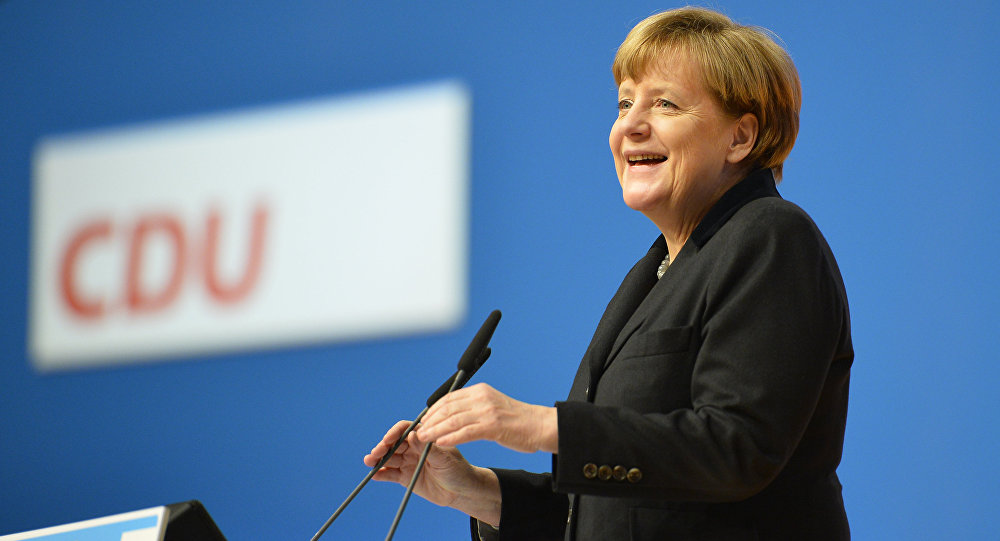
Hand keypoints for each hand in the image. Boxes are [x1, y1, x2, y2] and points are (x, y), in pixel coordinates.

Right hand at [364, 420, 500, 525]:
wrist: (461, 492)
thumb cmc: (458, 470)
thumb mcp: (445, 458)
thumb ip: (428, 448)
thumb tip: (413, 434)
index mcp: (424, 437)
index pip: (405, 430)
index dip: (394, 433)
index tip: (388, 440)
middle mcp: (413, 447)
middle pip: (394, 444)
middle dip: (383, 447)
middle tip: (376, 453)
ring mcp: (408, 462)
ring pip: (390, 458)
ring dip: (378, 459)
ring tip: (369, 462)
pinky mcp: (405, 477)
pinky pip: (390, 474)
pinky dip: (382, 474)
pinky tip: (375, 475)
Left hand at [416, 383, 558, 453]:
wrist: (540, 426)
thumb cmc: (516, 421)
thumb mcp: (492, 406)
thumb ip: (473, 407)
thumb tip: (452, 415)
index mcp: (480, 391)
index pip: (449, 398)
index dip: (433, 410)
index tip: (423, 421)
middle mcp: (482, 398)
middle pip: (448, 408)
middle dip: (430, 421)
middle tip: (419, 432)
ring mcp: (488, 411)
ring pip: (453, 420)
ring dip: (435, 430)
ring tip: (424, 439)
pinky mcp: (493, 426)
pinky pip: (466, 432)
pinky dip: (451, 438)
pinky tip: (440, 444)